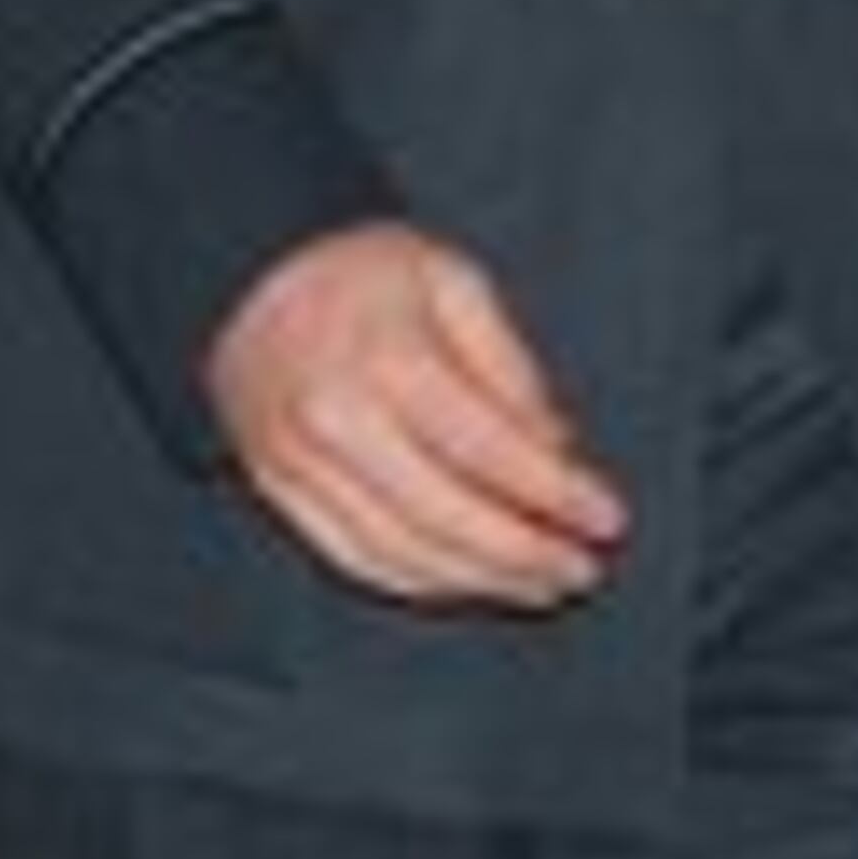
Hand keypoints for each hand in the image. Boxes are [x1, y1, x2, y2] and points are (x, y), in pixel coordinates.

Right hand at [204, 221, 628, 608]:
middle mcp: (335, 421)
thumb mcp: (453, 281)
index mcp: (387, 359)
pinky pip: (356, 558)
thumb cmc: (361, 273)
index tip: (606, 519)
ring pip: (403, 552)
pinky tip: (470, 582)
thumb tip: (555, 447)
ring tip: (539, 585)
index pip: (488, 450)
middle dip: (525, 554)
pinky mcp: (277, 491)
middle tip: (581, 569)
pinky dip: (421, 581)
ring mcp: (299, 464)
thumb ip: (510, 366)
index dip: (556, 495)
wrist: (250, 274)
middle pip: (447, 516)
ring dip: (480, 582)